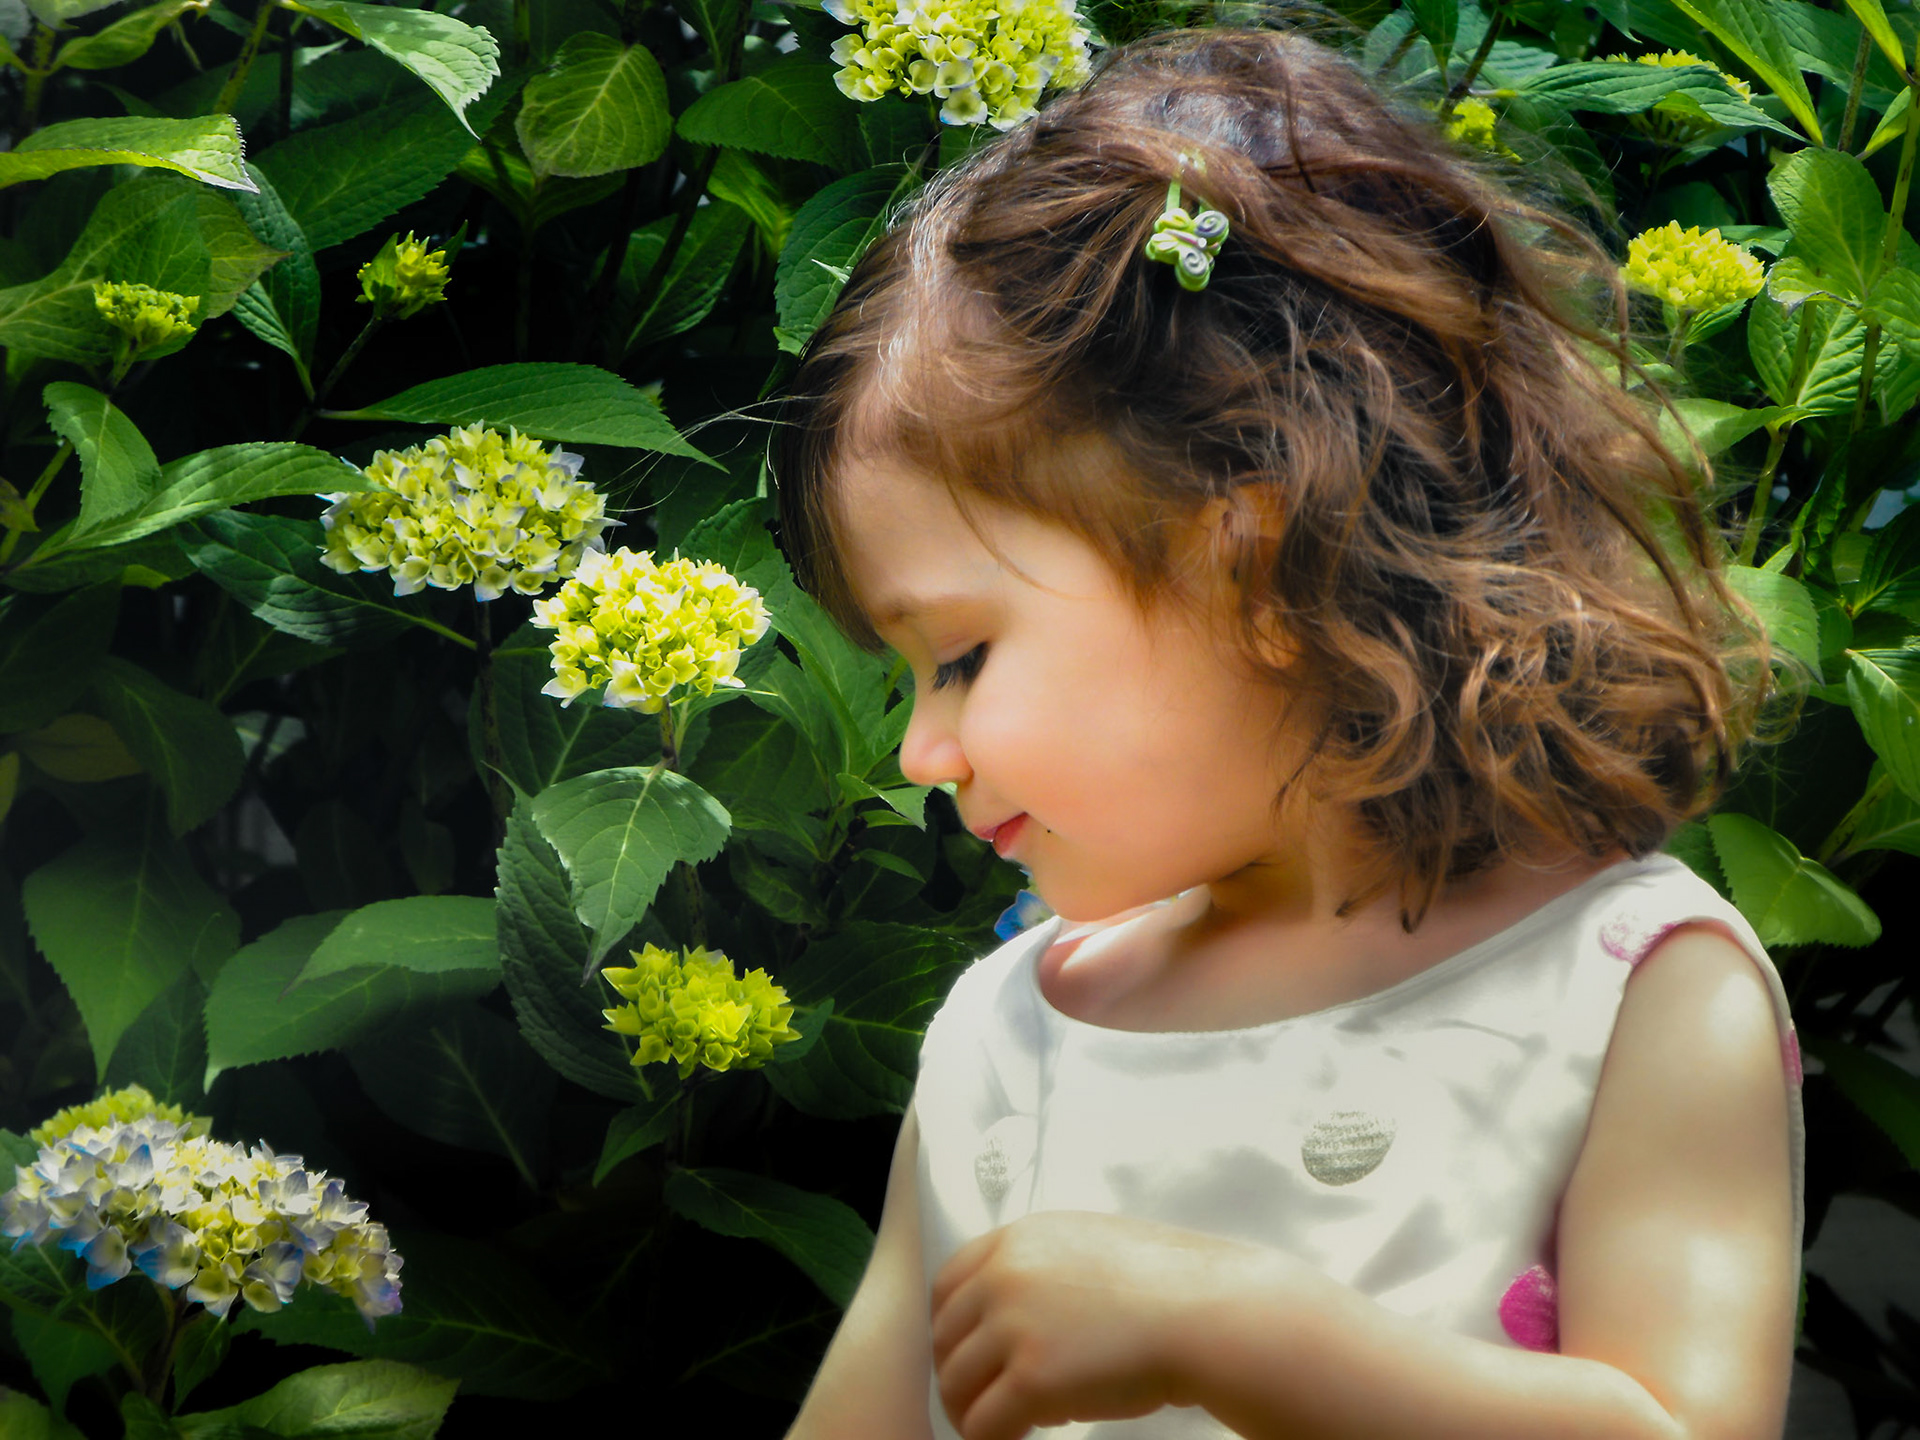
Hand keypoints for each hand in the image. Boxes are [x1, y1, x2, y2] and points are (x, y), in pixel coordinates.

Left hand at [929, 1210, 1256, 1439]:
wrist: (1204, 1313)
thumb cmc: (1166, 1285)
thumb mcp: (1087, 1246)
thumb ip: (1040, 1266)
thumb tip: (1012, 1308)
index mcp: (1018, 1240)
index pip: (948, 1283)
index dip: (949, 1325)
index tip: (963, 1352)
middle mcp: (1005, 1276)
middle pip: (944, 1336)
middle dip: (956, 1372)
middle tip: (979, 1400)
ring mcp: (1014, 1327)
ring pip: (954, 1384)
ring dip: (969, 1412)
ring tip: (996, 1428)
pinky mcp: (1029, 1380)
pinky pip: (982, 1424)